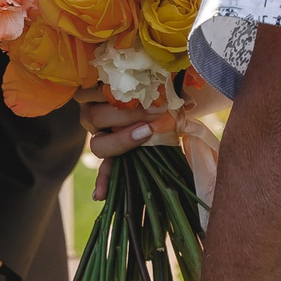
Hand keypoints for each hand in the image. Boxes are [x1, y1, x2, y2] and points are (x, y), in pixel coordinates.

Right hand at [78, 76, 226, 197]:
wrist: (159, 108)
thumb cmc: (155, 91)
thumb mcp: (160, 86)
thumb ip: (169, 90)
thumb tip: (187, 102)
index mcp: (99, 90)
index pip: (94, 88)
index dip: (119, 92)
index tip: (147, 96)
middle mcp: (93, 113)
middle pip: (95, 116)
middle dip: (125, 116)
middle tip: (153, 116)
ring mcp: (99, 136)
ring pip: (98, 144)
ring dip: (121, 142)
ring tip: (145, 136)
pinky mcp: (109, 156)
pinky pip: (102, 170)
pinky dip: (102, 182)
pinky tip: (102, 194)